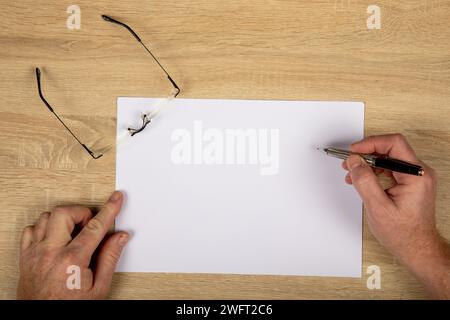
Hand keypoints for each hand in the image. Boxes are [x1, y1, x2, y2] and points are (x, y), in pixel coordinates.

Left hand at [17, 191, 128, 298]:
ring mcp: (35, 254)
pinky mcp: (26, 257)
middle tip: (89, 224)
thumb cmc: (71, 306)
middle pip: (64, 213)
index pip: (95, 226)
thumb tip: (119, 237)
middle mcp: (50, 253)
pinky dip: (43, 228)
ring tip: (73, 231)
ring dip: (63, 220)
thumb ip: (110, 258)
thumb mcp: (99, 288)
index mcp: (72, 260)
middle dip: (81, 212)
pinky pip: (31, 230)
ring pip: (46, 218)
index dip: (109, 209)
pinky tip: (54, 237)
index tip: (116, 199)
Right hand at [342, 134, 449, 297]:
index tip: (354, 151)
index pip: (394, 144)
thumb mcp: (378, 207)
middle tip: (349, 162)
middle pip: (390, 149)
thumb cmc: (403, 233)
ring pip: (389, 158)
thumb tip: (354, 162)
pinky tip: (362, 179)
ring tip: (352, 172)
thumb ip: (365, 181)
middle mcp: (420, 173)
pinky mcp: (411, 182)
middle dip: (366, 153)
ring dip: (368, 162)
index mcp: (416, 176)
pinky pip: (391, 168)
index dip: (370, 144)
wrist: (416, 248)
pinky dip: (374, 170)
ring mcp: (416, 177)